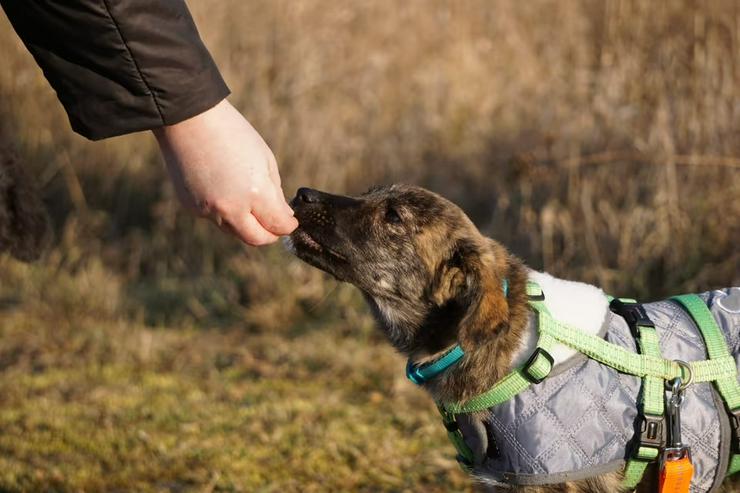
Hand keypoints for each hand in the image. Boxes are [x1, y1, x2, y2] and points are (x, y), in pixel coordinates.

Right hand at [153, 99, 296, 244]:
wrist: (187, 119)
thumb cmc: (232, 133)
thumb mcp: (265, 158)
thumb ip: (275, 192)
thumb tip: (282, 216)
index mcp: (254, 194)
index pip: (277, 226)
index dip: (287, 225)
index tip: (290, 221)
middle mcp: (231, 208)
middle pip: (256, 239)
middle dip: (269, 235)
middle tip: (274, 225)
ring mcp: (208, 210)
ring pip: (234, 231)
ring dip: (245, 223)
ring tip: (247, 201)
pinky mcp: (191, 207)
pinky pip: (214, 218)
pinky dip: (224, 211)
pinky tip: (222, 188)